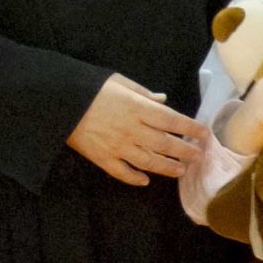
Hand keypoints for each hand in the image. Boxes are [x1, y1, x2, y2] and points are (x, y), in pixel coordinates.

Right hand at [68, 74, 208, 186]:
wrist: (58, 103)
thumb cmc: (90, 88)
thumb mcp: (119, 82)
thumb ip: (143, 93)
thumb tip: (164, 100)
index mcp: (138, 108)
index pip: (172, 121)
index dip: (191, 128)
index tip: (204, 134)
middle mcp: (132, 130)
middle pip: (165, 144)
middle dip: (185, 151)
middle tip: (199, 156)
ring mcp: (118, 147)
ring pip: (149, 162)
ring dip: (167, 167)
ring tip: (181, 170)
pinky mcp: (102, 159)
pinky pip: (122, 173)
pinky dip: (135, 178)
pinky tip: (146, 180)